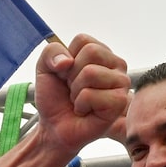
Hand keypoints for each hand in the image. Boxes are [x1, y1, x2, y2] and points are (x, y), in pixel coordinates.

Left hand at [33, 34, 129, 156]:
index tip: (66, 75)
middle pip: (91, 52)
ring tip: (79, 101)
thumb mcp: (44, 69)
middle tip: (73, 90)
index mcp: (101, 53)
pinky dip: (80, 105)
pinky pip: (90, 94)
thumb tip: (66, 61)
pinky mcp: (120, 102)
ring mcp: (121, 83)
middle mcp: (116, 65)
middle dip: (71, 75)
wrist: (54, 126)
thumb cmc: (55, 98)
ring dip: (76, 91)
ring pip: (90, 73)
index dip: (66, 59)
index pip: (83, 40)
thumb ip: (50, 52)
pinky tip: (85, 111)